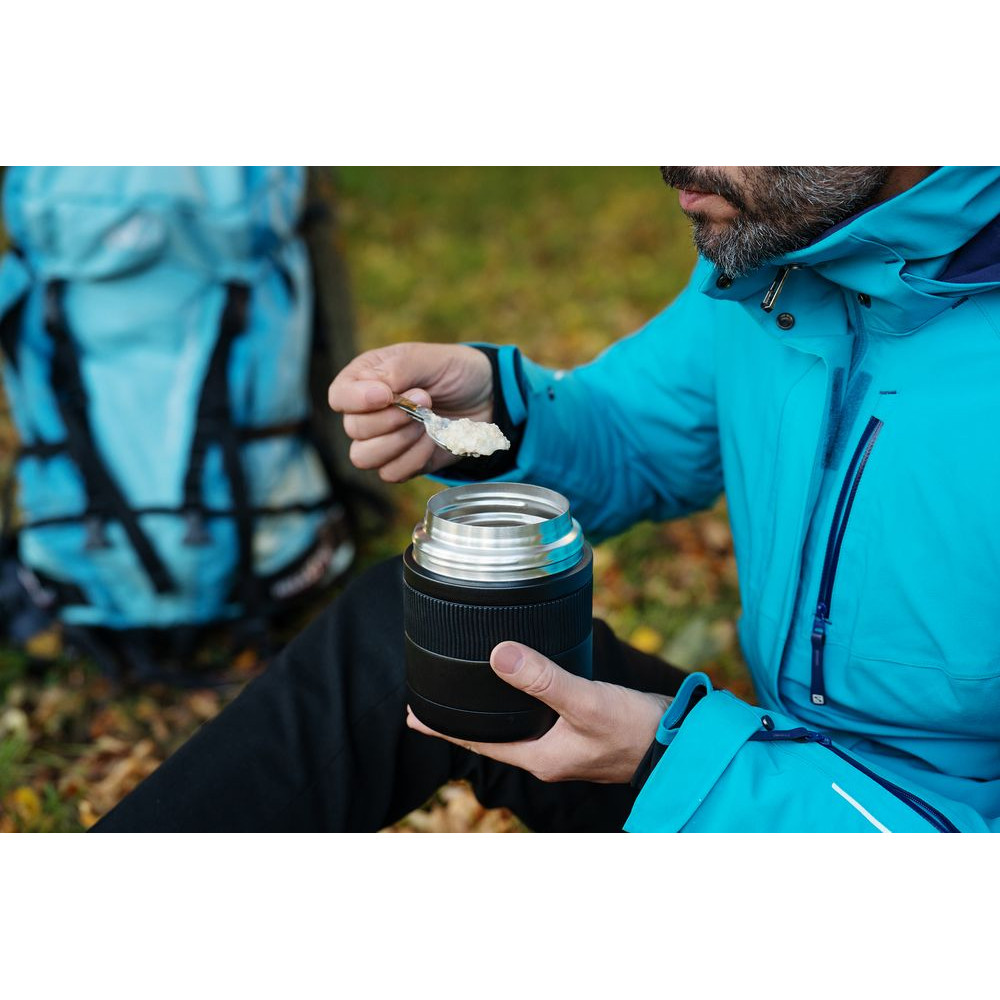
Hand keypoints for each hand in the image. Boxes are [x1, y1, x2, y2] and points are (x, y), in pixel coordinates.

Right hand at [328, 342, 493, 481]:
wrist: (486, 398)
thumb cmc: (454, 371)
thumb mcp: (429, 359)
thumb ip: (398, 369)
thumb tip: (375, 391)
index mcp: (365, 379)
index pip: (339, 396)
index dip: (356, 400)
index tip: (386, 395)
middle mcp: (367, 412)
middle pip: (353, 429)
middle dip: (391, 418)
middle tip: (425, 400)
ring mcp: (383, 440)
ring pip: (364, 457)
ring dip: (400, 441)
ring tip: (427, 423)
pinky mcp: (402, 462)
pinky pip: (391, 473)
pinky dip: (414, 458)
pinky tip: (432, 440)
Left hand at [406, 641, 672, 783]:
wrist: (680, 743)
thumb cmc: (634, 729)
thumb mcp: (584, 700)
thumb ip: (542, 679)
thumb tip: (498, 655)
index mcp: (538, 757)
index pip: (478, 743)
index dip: (444, 730)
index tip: (413, 716)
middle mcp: (547, 756)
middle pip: (492, 737)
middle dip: (462, 721)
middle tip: (433, 701)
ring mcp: (564, 747)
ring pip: (515, 728)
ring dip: (490, 712)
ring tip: (469, 693)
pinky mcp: (581, 732)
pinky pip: (538, 719)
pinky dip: (520, 704)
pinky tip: (522, 687)